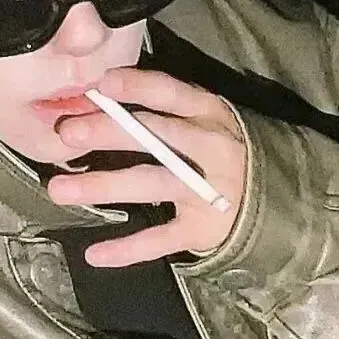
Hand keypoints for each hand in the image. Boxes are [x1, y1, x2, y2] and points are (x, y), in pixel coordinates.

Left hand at [46, 67, 246, 266]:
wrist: (278, 198)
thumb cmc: (223, 150)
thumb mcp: (206, 119)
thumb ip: (166, 107)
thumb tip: (100, 94)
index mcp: (209, 113)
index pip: (170, 93)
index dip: (137, 87)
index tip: (101, 84)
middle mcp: (211, 148)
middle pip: (153, 137)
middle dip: (107, 133)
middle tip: (67, 134)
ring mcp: (207, 191)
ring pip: (149, 183)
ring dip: (103, 185)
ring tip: (59, 190)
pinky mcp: (204, 228)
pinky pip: (161, 239)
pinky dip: (128, 248)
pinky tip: (93, 253)